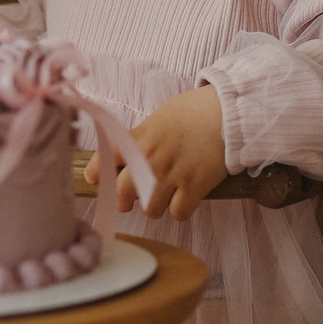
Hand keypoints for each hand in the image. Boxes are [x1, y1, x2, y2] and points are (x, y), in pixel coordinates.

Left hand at [97, 84, 227, 220]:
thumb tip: (130, 155)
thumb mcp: (159, 118)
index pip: (105, 159)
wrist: (228, 111)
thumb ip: (141, 138)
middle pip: (122, 194)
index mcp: (140, 139)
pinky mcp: (195, 187)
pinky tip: (185, 199)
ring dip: (155, 206)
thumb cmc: (194, 110)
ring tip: (164, 197)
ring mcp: (172, 175)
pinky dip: (181, 210)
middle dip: (124, 200)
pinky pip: (178, 213)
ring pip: (150, 210)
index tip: (94, 178)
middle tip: (132, 198)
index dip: (96, 172)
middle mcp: (151, 160)